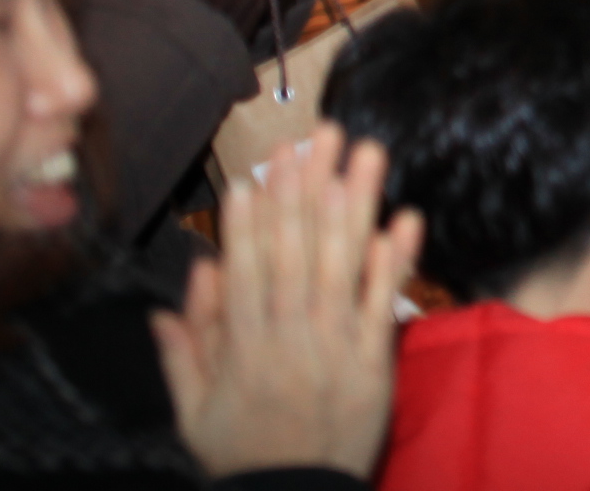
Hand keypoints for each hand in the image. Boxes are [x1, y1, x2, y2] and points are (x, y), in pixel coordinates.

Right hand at [152, 124, 421, 478]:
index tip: (253, 174)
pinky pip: (385, 304)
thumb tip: (192, 278)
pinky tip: (403, 219)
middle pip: (297, 254)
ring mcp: (336, 347)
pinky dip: (394, 263)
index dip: (250, 223)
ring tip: (364, 155)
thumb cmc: (243, 453)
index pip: (246, 273)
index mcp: (244, 348)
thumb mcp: (194, 410)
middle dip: (305, 192)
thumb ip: (187, 346)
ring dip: (355, 207)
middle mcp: (290, 338)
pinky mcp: (375, 361)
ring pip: (343, 267)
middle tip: (316, 137)